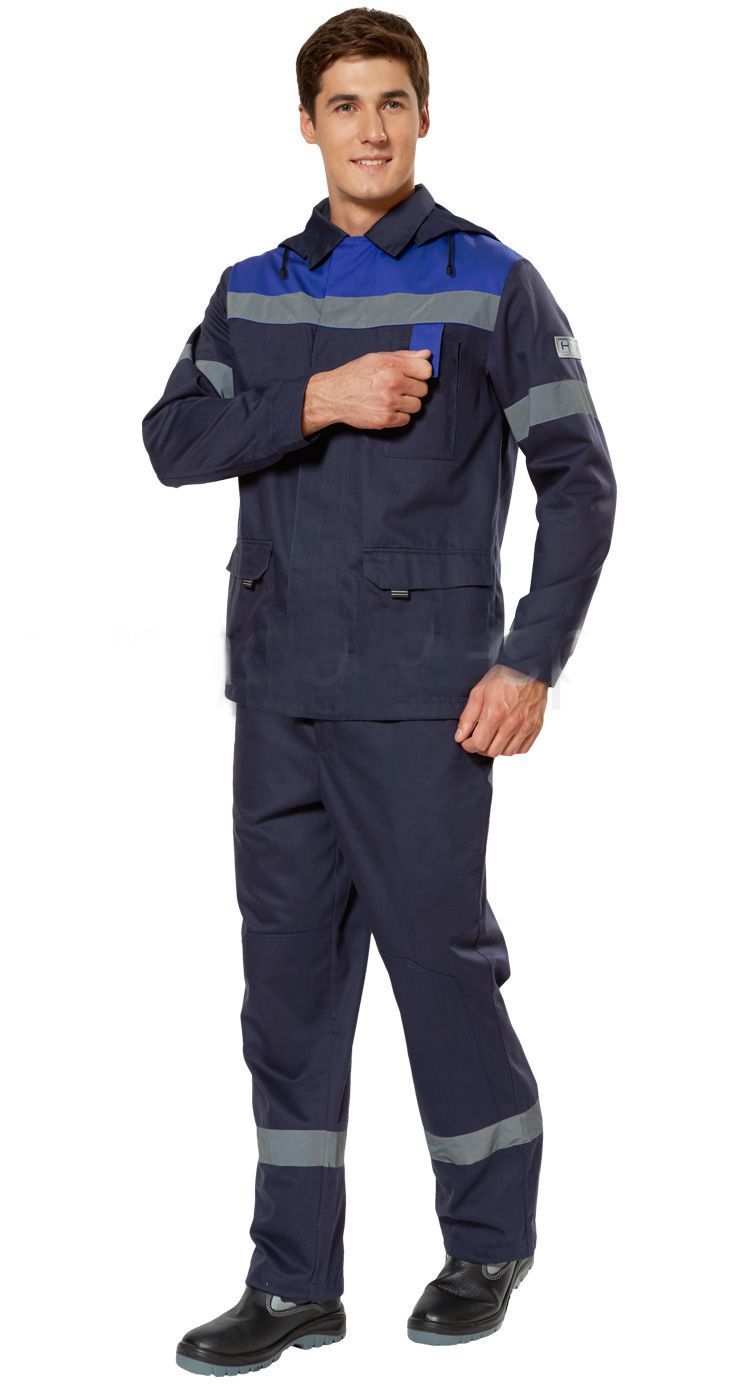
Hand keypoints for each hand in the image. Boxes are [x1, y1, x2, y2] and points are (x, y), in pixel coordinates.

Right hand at [301, 349, 432, 434]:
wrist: (334, 395)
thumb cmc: (355, 375)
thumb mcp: (377, 358)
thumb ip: (404, 356)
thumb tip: (426, 354)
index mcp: (392, 365)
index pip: (426, 370)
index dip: (422, 373)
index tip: (415, 375)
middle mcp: (392, 383)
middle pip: (423, 389)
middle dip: (413, 389)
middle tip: (400, 388)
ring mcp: (390, 402)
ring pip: (417, 406)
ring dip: (408, 403)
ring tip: (393, 399)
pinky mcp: (386, 419)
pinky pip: (407, 419)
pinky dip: (400, 415)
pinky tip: (388, 408)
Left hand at [454, 665, 548, 755]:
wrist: (530, 670)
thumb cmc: (504, 678)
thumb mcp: (479, 692)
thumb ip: (468, 716)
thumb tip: (460, 736)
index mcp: (495, 714)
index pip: (479, 744)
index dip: (468, 746)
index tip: (466, 741)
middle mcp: (512, 724)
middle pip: (492, 751)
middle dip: (481, 748)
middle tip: (478, 738)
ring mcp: (526, 727)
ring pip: (507, 753)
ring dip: (496, 748)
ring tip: (492, 737)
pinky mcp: (535, 728)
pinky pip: (522, 749)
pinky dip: (512, 747)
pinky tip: (506, 737)